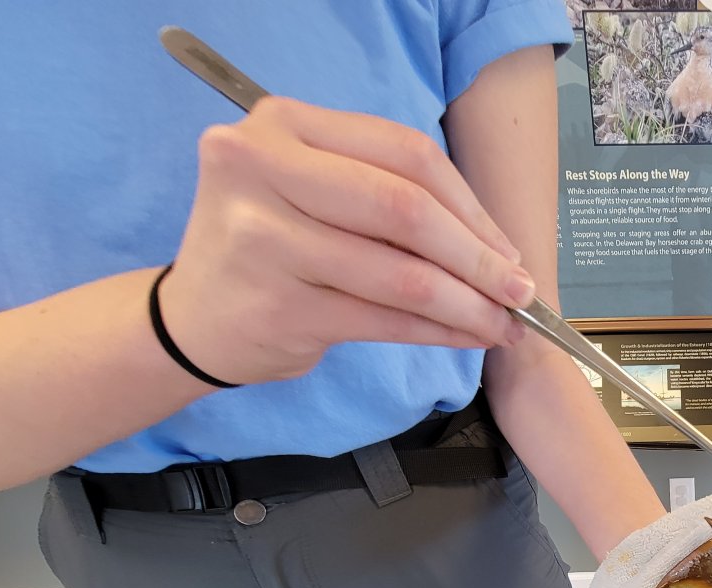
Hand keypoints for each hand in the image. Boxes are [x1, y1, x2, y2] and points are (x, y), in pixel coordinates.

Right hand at [158, 97, 533, 384]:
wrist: (192, 319)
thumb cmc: (270, 250)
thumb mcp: (312, 193)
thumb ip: (386, 195)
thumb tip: (496, 246)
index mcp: (280, 126)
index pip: (404, 154)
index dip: (470, 205)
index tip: (508, 247)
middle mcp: (262, 169)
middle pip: (406, 209)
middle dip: (478, 258)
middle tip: (520, 292)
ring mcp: (265, 239)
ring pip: (402, 274)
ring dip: (469, 305)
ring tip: (504, 324)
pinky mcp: (280, 306)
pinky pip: (384, 319)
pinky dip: (438, 331)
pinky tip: (468, 338)